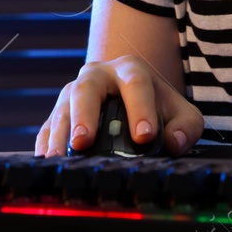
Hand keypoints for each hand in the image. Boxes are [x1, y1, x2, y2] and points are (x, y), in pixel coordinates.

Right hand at [35, 54, 203, 157]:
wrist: (129, 91)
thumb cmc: (156, 104)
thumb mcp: (180, 111)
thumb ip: (186, 125)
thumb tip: (174, 142)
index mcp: (130, 69)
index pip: (136, 84)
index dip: (140, 109)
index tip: (144, 136)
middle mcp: (97, 76)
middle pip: (87, 89)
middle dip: (84, 115)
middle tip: (83, 141)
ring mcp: (73, 93)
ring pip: (62, 108)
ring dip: (58, 134)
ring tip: (58, 158)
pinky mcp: (58, 113)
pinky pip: (46, 126)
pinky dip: (45, 143)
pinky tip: (46, 161)